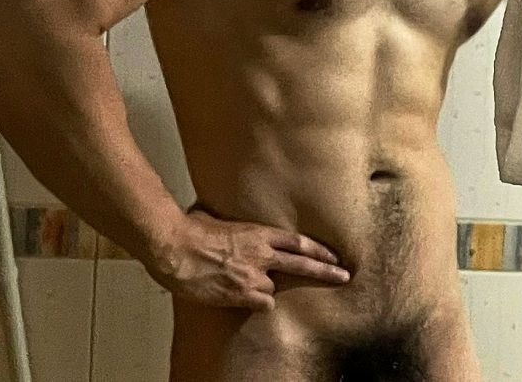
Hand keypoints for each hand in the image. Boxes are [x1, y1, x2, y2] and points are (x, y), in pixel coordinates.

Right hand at [149, 206, 350, 309]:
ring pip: (273, 288)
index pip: (299, 241)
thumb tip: (237, 223)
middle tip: (344, 275)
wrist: (177, 248)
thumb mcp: (224, 218)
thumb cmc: (194, 229)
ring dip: (266, 288)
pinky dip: (256, 302)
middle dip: (326, 270)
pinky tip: (245, 298)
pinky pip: (259, 303)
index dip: (319, 249)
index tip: (334, 254)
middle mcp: (261, 254)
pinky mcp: (239, 294)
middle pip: (302, 263)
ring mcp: (251, 276)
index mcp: (259, 232)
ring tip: (248, 284)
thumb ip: (239, 226)